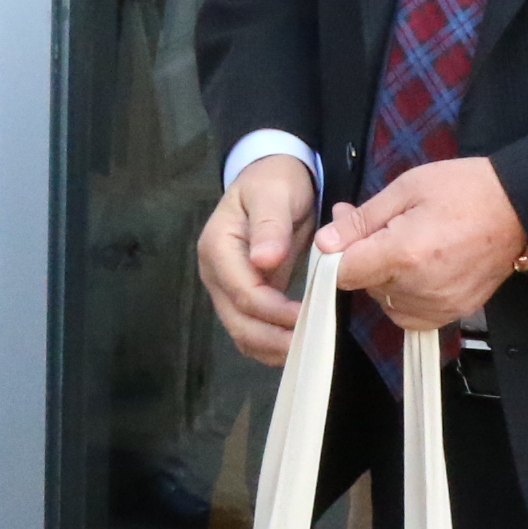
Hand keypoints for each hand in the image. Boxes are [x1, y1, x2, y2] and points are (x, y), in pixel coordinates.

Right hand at [199, 155, 315, 362]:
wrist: (271, 179)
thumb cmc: (274, 182)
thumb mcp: (274, 194)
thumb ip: (269, 226)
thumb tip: (264, 261)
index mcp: (218, 247)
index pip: (243, 292)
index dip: (274, 311)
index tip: (306, 317)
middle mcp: (215, 273)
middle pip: (238, 321)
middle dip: (273, 338)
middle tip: (312, 343)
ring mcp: (226, 288)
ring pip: (242, 332)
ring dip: (272, 347)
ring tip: (307, 349)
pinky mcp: (242, 296)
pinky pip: (252, 329)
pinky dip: (272, 343)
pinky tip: (298, 345)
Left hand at [318, 157, 527, 334]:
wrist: (519, 205)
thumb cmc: (464, 189)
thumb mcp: (406, 189)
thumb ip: (361, 220)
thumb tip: (324, 243)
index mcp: (403, 254)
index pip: (345, 274)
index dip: (339, 255)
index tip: (348, 236)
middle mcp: (420, 288)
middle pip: (366, 287)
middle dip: (367, 259)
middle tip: (386, 227)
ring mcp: (440, 305)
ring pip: (387, 303)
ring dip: (387, 279)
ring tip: (410, 245)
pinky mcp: (455, 313)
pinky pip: (412, 315)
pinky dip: (408, 297)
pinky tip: (422, 270)